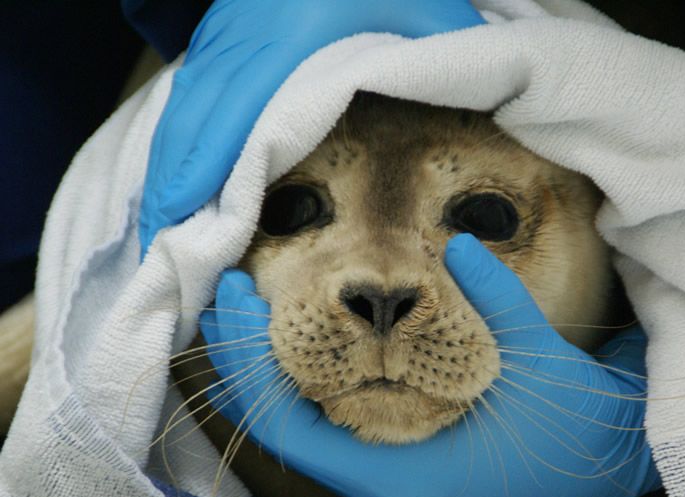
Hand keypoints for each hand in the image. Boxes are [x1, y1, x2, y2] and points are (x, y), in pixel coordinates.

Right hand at [139, 0, 485, 255]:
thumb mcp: (423, 7)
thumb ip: (451, 55)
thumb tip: (495, 106)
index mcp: (291, 48)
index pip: (240, 125)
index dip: (208, 181)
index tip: (187, 231)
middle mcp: (243, 54)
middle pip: (194, 135)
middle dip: (175, 198)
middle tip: (165, 260)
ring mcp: (221, 49)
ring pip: (181, 124)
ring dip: (168, 181)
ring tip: (164, 239)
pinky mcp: (216, 48)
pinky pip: (186, 108)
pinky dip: (176, 153)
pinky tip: (175, 189)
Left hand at [199, 234, 659, 496]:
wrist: (605, 454)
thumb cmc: (570, 424)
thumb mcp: (537, 360)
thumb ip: (497, 301)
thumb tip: (457, 248)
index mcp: (398, 473)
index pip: (290, 427)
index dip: (252, 364)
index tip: (235, 297)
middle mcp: (382, 479)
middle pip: (284, 426)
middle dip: (246, 361)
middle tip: (222, 293)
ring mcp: (390, 465)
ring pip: (303, 423)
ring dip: (270, 367)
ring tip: (248, 309)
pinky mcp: (402, 446)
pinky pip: (332, 415)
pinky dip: (306, 374)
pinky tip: (301, 334)